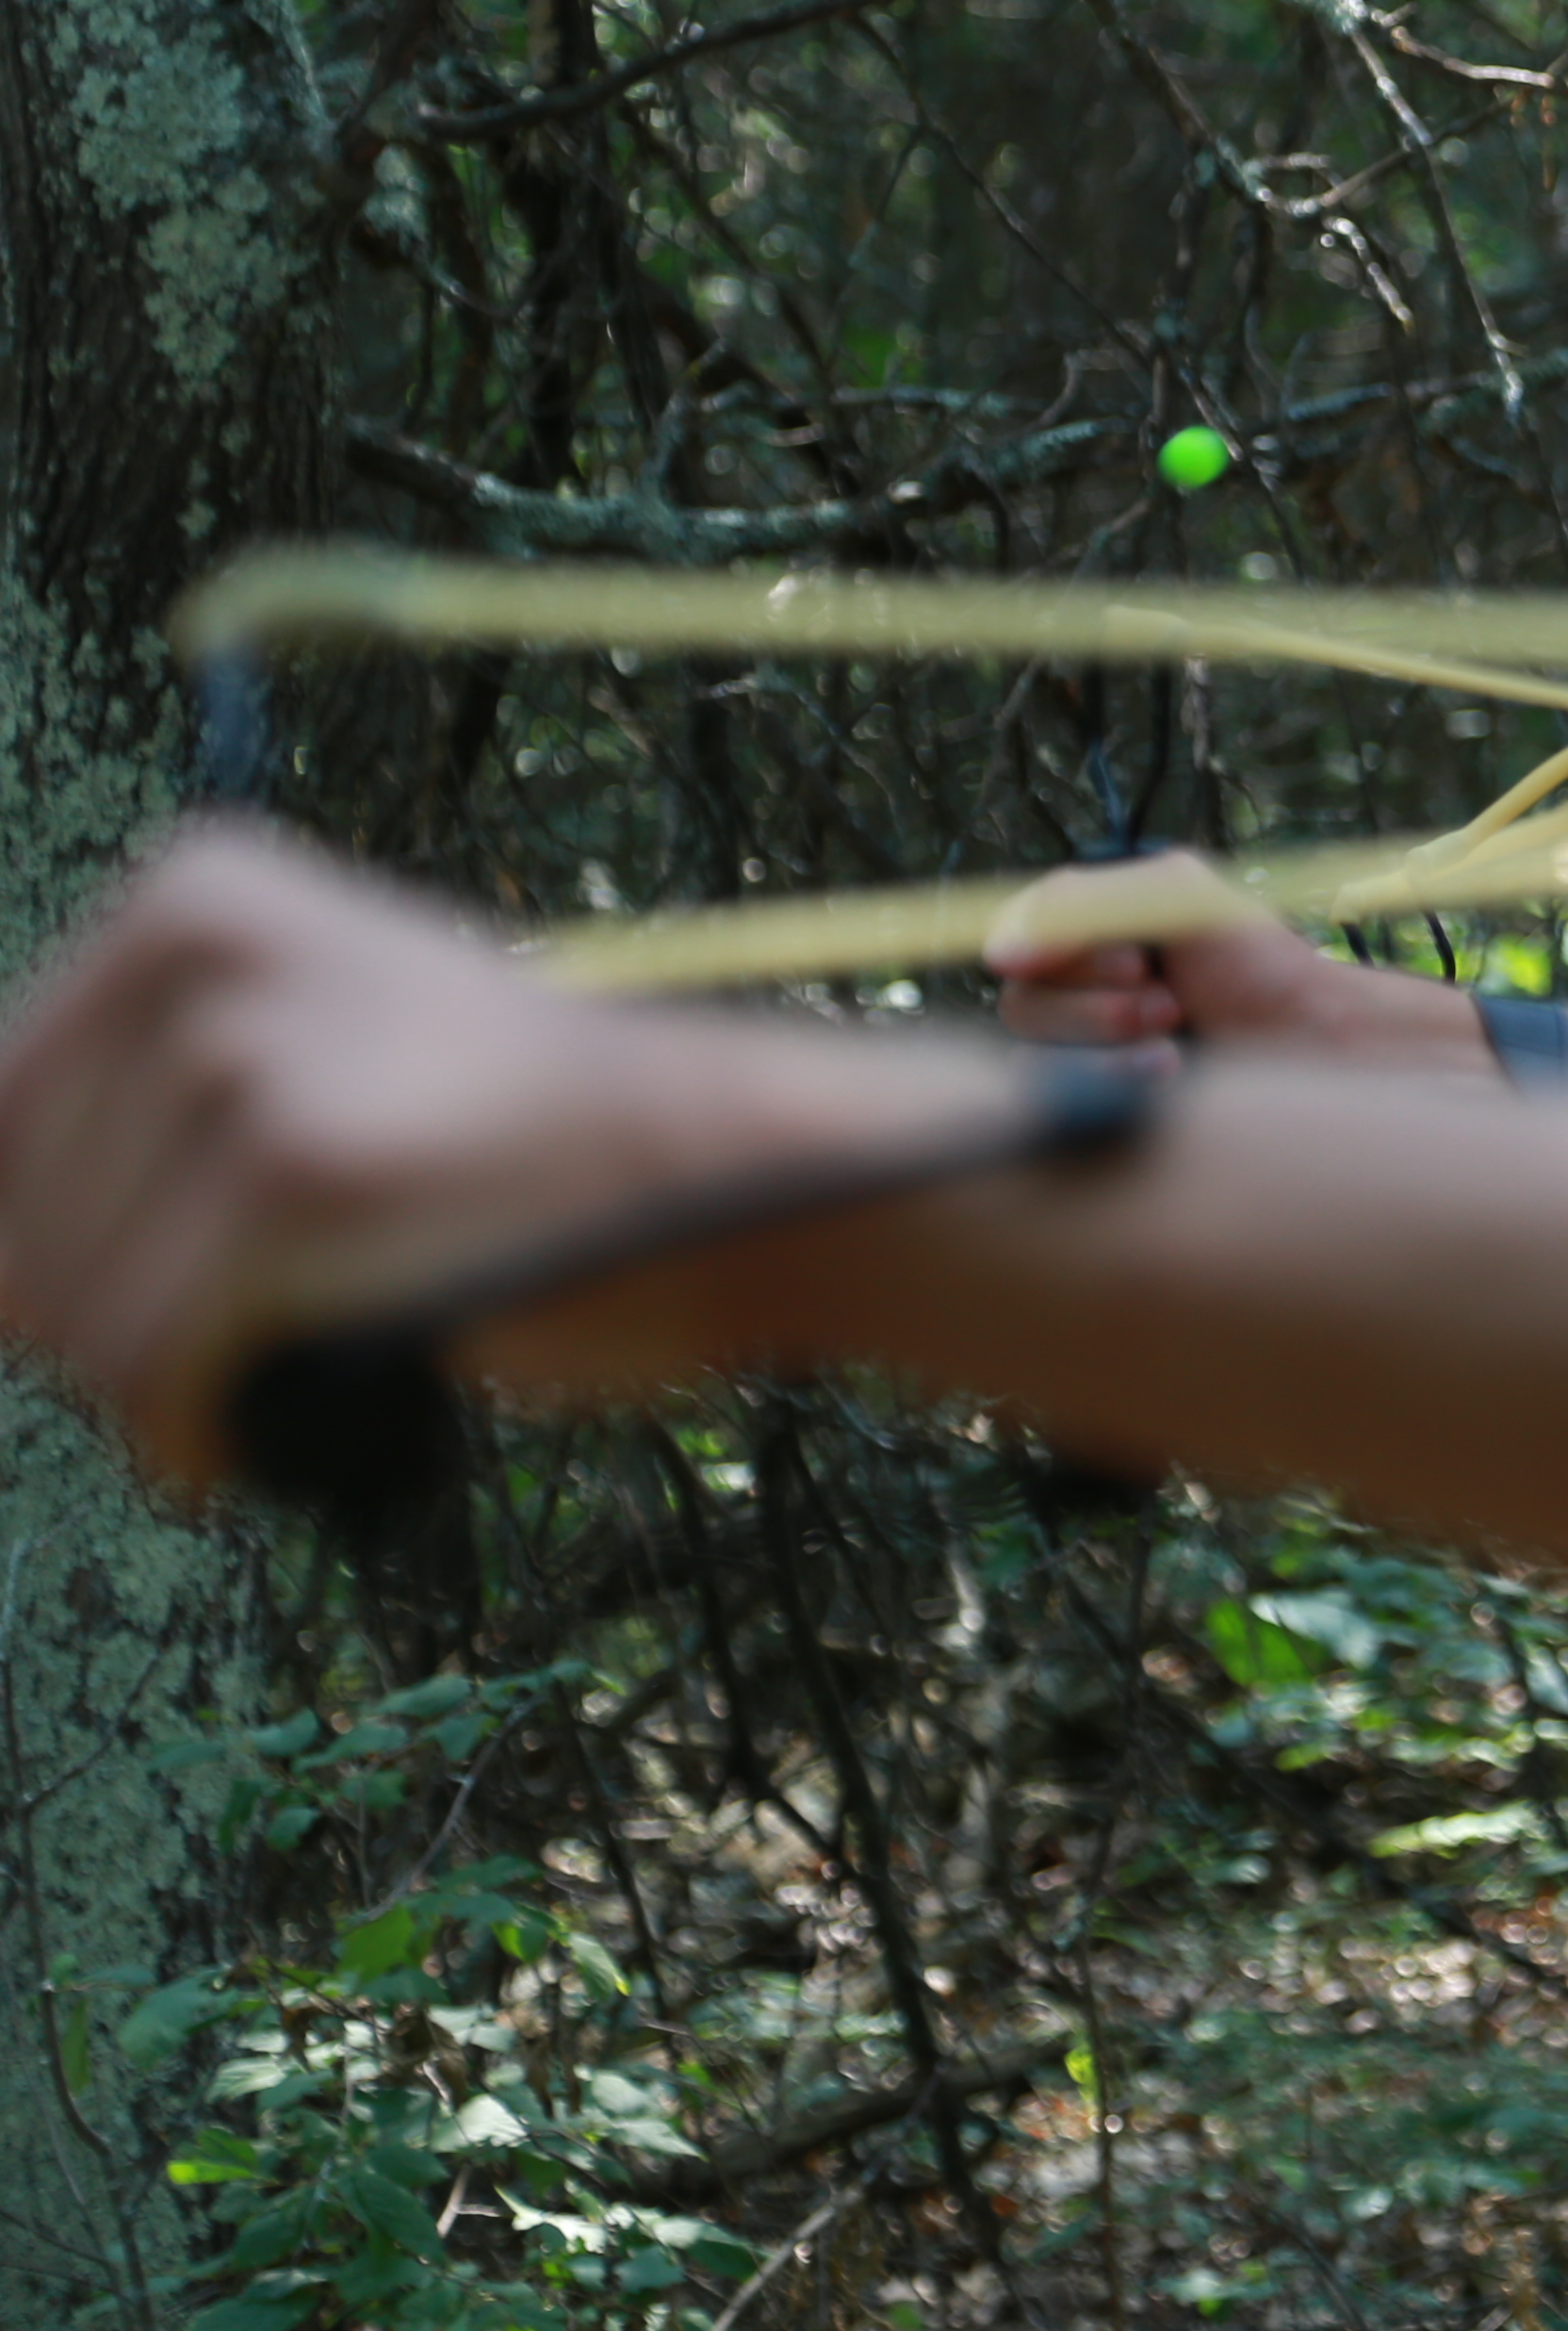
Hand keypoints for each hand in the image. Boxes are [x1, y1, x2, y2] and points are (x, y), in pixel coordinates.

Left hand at [0, 829, 985, 1487]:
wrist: (733, 1171)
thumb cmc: (519, 1152)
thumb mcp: (311, 1050)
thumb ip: (127, 1113)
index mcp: (190, 893)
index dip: (53, 1242)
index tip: (188, 1269)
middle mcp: (199, 952)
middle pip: (13, 1227)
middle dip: (119, 1316)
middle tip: (276, 1312)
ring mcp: (248, 1062)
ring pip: (74, 1319)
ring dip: (169, 1385)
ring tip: (305, 1348)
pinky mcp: (293, 1180)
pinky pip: (150, 1376)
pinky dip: (200, 1437)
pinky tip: (281, 1422)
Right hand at [987, 853, 1472, 1068]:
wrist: (1312, 1044)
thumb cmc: (1257, 966)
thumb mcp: (1177, 897)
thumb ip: (1085, 905)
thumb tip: (996, 954)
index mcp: (1088, 928)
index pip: (1020, 937)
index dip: (1065, 955)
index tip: (1138, 964)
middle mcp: (1076, 987)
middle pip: (1022, 1004)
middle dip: (1098, 1009)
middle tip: (1171, 1006)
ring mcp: (1085, 1050)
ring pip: (1034, 1058)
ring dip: (1107, 1051)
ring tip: (1175, 1045)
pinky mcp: (1100, 1103)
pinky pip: (1060, 1103)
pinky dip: (1113, 1086)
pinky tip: (1169, 1079)